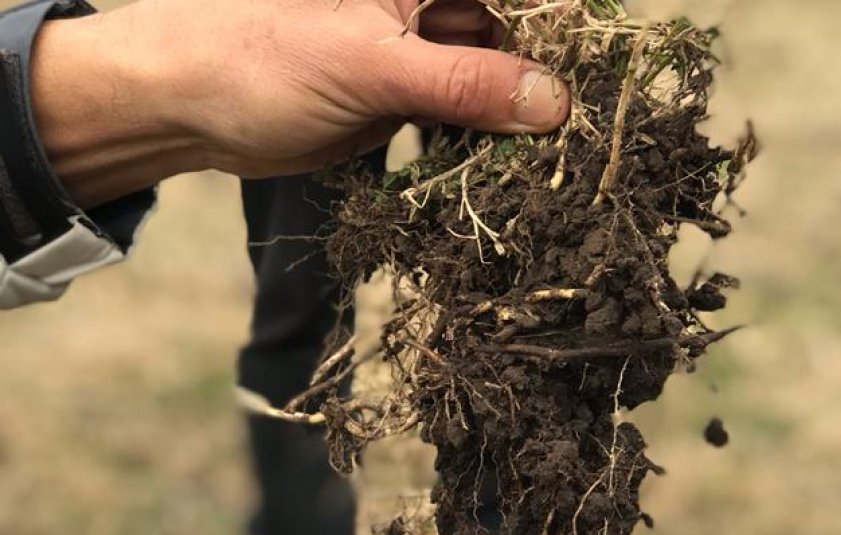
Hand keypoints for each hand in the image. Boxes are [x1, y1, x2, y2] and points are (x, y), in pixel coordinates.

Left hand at [31, 0, 570, 207]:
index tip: (612, 78)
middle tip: (588, 142)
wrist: (189, 108)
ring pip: (500, 82)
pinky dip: (489, 145)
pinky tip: (506, 173)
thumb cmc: (261, 61)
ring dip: (523, 123)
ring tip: (553, 169)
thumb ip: (465, 82)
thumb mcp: (371, 67)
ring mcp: (425, 54)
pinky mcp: (413, 99)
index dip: (571, 30)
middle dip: (552, 84)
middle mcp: (433, 7)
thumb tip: (555, 102)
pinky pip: (470, 118)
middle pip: (522, 36)